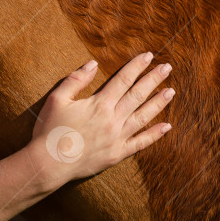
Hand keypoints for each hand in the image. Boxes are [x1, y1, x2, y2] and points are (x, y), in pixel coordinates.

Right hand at [25, 52, 173, 185]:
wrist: (48, 164)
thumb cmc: (50, 130)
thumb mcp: (57, 99)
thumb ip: (76, 80)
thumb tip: (93, 63)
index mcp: (99, 104)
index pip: (123, 80)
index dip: (136, 66)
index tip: (149, 56)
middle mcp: (112, 119)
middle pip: (138, 95)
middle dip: (153, 79)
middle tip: (167, 68)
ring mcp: (117, 138)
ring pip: (143, 116)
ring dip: (158, 103)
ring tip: (171, 91)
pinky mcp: (117, 154)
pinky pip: (140, 143)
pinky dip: (154, 135)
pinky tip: (166, 126)